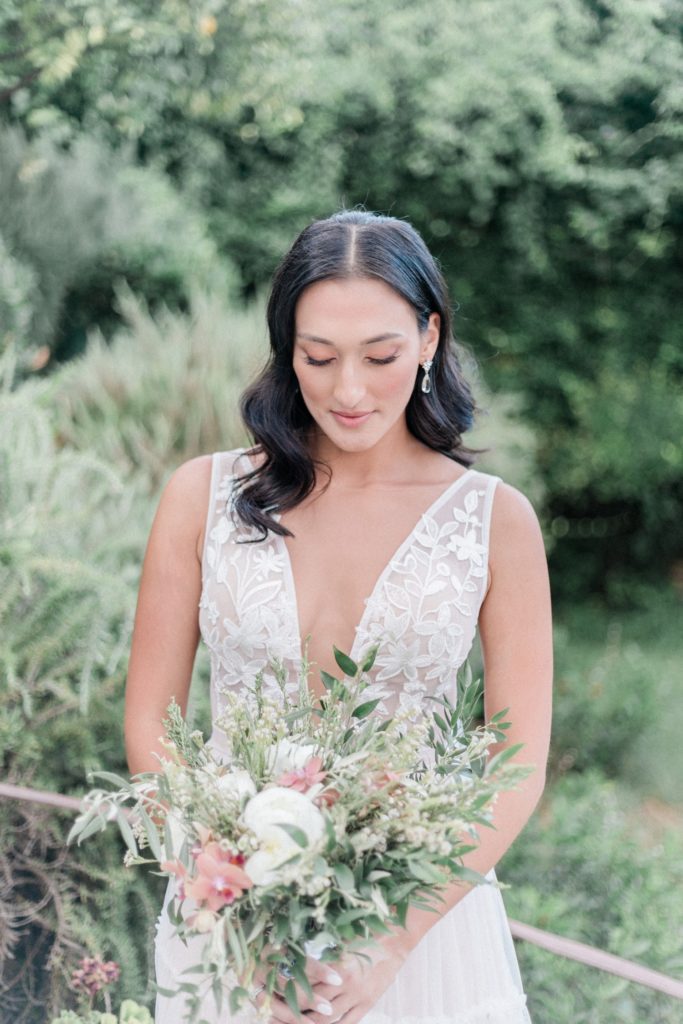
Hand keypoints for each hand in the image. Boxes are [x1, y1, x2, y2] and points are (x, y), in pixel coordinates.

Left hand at [253, 935, 410, 1023]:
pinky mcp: (367, 1004)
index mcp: (336, 965)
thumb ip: (321, 955)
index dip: (287, 993)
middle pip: (313, 1007)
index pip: (306, 986)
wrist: (395, 938)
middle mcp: (346, 985)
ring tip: (292, 1022)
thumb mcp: (340, 940)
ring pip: (328, 1020)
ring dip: (309, 1023)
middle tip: (274, 1012)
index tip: (271, 992)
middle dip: (292, 1012)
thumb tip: (295, 962)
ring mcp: (357, 997)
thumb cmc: (366, 933)